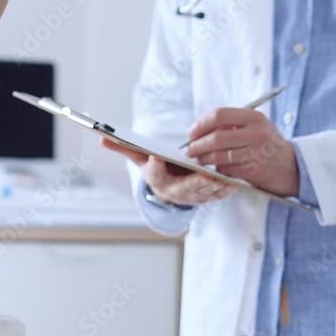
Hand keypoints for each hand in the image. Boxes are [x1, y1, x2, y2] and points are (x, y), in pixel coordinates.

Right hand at [101, 138, 236, 206]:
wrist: (170, 189)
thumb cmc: (157, 168)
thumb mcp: (140, 159)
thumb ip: (124, 148)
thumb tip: (101, 137)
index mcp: (157, 180)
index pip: (154, 172)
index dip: (155, 166)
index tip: (156, 157)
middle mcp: (173, 192)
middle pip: (184, 187)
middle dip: (194, 182)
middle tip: (204, 174)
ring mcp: (191, 197)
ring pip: (203, 194)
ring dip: (214, 189)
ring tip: (224, 178)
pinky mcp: (206, 198)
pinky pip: (217, 196)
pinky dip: (225, 191)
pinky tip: (235, 182)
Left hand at [184, 108, 299, 196]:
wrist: (291, 167)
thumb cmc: (267, 145)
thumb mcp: (255, 126)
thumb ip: (232, 124)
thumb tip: (199, 129)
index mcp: (254, 117)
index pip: (219, 115)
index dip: (201, 124)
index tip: (192, 132)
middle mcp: (256, 133)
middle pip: (216, 137)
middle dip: (197, 144)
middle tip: (189, 149)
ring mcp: (255, 152)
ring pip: (219, 155)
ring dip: (204, 159)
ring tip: (198, 159)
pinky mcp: (253, 170)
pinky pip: (226, 168)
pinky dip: (217, 169)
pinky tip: (215, 168)